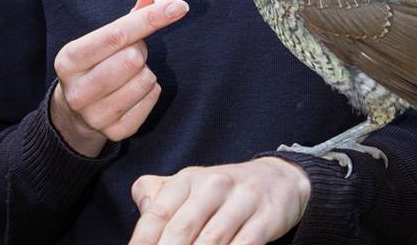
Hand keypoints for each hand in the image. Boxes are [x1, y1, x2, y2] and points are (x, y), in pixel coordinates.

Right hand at [50, 0, 188, 156]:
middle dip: (141, 50)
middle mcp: (77, 90)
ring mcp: (95, 116)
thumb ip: (135, 9)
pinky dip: (151, 90)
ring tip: (130, 72)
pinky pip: (152, 99)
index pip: (117, 34)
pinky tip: (134, 91)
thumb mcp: (107, 35)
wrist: (76, 111)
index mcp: (69, 59)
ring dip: (147, 71)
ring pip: (145, 79)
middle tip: (132, 53)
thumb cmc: (98, 61)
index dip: (150, 18)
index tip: (178, 6)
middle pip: (133, 58)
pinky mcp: (115, 133)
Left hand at [129, 156, 310, 243]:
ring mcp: (242, 199)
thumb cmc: (223, 193)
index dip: (142, 243)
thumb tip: (138, 218)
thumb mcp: (190, 187)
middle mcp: (213, 184)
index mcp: (188, 179)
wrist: (278, 179)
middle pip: (181, 230)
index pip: (157, 214)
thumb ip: (157, 198)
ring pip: (212, 242)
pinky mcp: (267, 217)